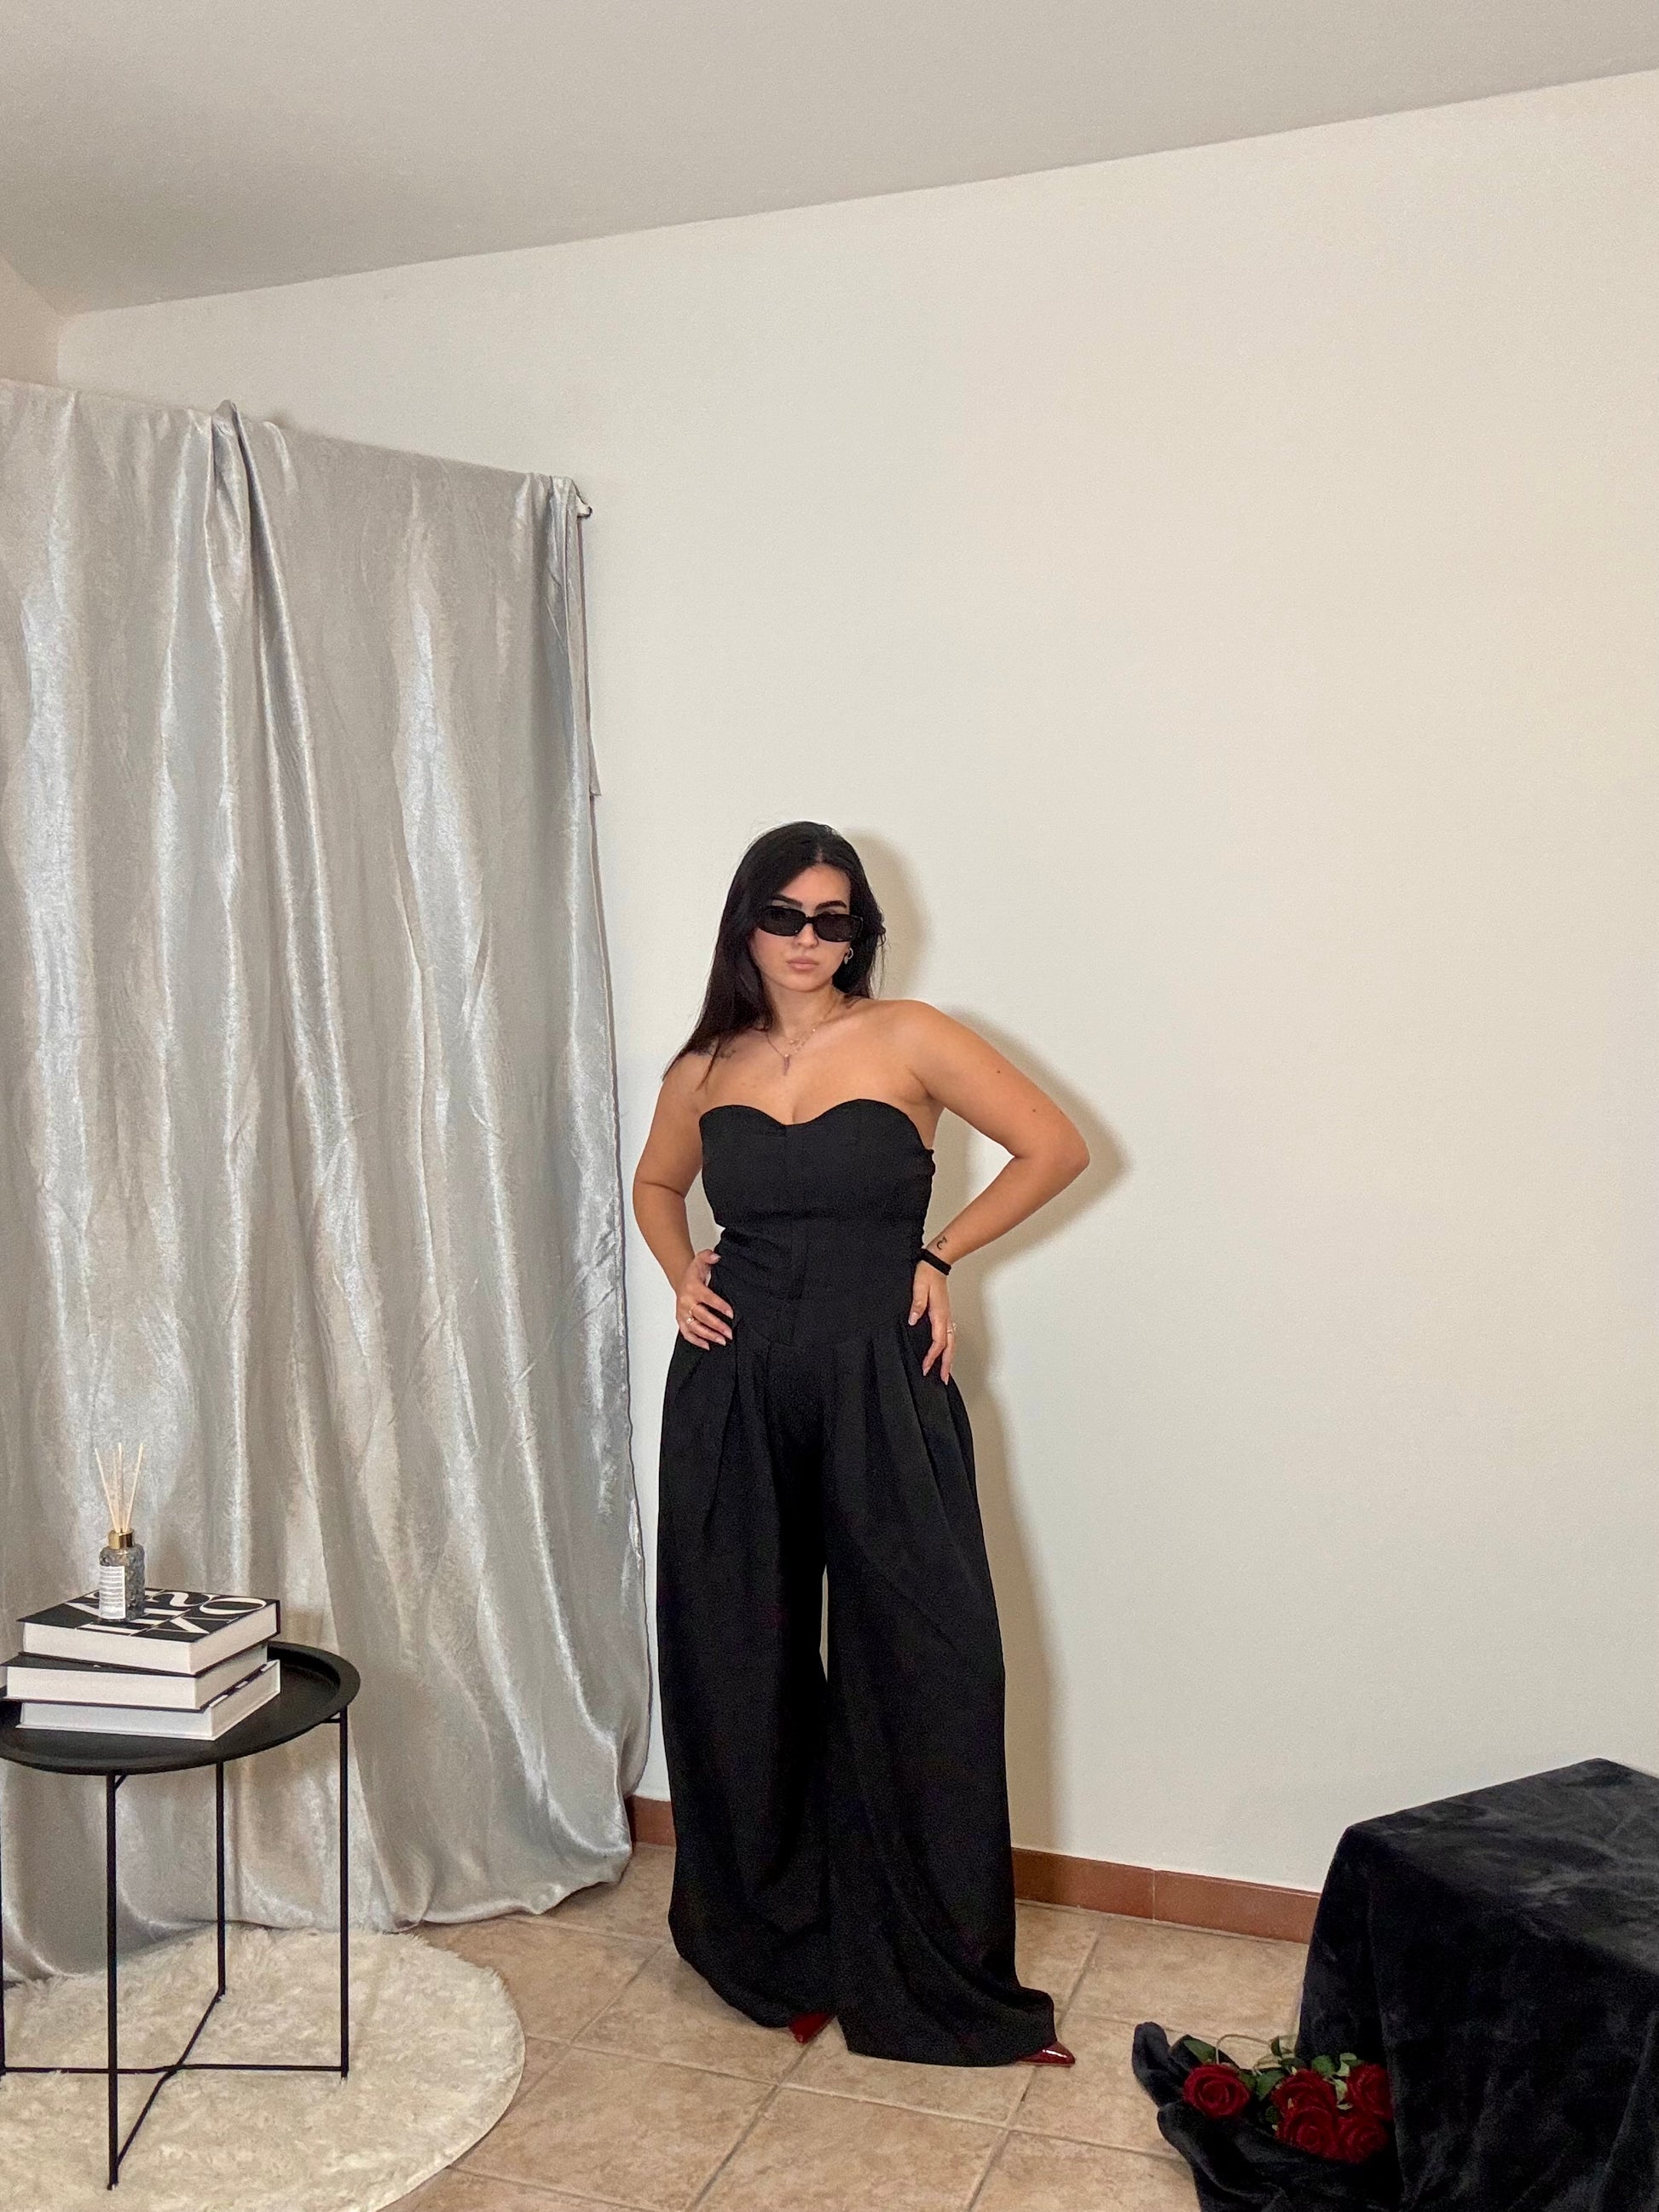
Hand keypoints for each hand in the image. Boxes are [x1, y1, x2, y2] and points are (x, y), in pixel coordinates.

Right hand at [677, 1248, 733, 1345]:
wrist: (680, 1279)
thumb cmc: (694, 1273)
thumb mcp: (701, 1259)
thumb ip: (709, 1256)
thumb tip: (717, 1257)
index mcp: (693, 1288)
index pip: (708, 1298)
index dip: (720, 1306)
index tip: (731, 1313)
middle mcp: (686, 1301)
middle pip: (702, 1316)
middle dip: (716, 1325)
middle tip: (729, 1332)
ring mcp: (682, 1312)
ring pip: (694, 1327)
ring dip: (708, 1335)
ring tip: (722, 1341)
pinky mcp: (680, 1320)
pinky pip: (686, 1333)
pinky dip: (696, 1341)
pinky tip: (707, 1345)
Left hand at [909, 1264, 955, 1382]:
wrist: (936, 1264)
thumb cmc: (927, 1275)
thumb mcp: (918, 1288)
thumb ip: (916, 1305)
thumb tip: (913, 1321)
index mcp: (939, 1315)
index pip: (938, 1342)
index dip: (932, 1357)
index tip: (925, 1367)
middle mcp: (946, 1318)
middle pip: (949, 1347)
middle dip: (947, 1364)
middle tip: (944, 1379)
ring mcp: (947, 1317)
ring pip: (951, 1343)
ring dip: (949, 1358)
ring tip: (946, 1371)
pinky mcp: (945, 1315)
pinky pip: (950, 1336)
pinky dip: (949, 1348)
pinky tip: (945, 1352)